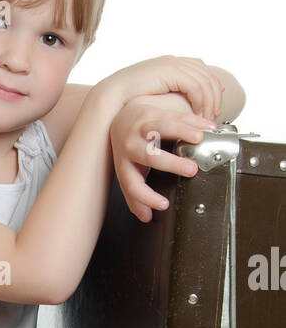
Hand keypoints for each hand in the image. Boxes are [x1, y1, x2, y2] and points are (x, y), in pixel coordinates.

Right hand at [100, 56, 225, 122]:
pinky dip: (201, 101)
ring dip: (209, 101)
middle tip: (214, 115)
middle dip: (215, 96)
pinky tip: (198, 114)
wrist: (113, 94)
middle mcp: (174, 61)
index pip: (201, 70)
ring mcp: (173, 64)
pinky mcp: (171, 72)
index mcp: (170, 64)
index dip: (212, 87)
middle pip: (207, 74)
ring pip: (204, 81)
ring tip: (207, 118)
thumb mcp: (152, 96)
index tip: (213, 106)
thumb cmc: (127, 99)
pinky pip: (196, 86)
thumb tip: (180, 106)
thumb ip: (167, 95)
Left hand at [109, 100, 214, 222]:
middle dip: (171, 163)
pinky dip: (193, 121)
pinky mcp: (151, 111)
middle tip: (191, 169)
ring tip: (200, 138)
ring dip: (182, 132)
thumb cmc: (129, 149)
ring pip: (161, 128)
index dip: (146, 197)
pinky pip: (174, 115)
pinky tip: (206, 127)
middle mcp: (130, 145)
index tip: (163, 204)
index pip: (133, 185)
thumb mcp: (129, 171)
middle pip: (149, 156)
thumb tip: (146, 217)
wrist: (120, 118)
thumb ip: (137, 193)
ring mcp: (140, 127)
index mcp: (124, 165)